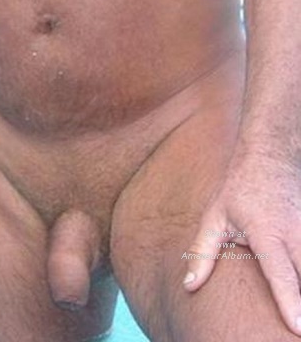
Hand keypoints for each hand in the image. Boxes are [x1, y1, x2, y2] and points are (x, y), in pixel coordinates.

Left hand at [183, 152, 300, 335]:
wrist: (269, 155)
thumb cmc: (238, 188)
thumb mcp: (214, 216)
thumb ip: (202, 252)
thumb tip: (188, 286)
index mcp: (266, 232)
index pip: (280, 271)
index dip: (290, 300)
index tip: (298, 327)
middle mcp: (294, 233)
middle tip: (299, 331)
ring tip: (300, 318)